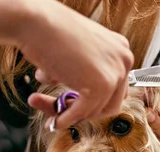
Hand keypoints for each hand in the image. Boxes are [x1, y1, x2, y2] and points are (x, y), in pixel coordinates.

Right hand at [17, 0, 133, 128]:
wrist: (35, 22)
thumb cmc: (49, 32)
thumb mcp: (78, 55)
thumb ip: (86, 74)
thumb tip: (81, 104)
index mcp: (121, 50)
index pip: (116, 90)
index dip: (95, 102)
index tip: (75, 106)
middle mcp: (124, 60)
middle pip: (111, 103)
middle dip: (85, 112)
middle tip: (63, 113)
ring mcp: (115, 73)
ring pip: (96, 111)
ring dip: (71, 115)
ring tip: (47, 108)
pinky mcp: (101, 86)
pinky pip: (83, 113)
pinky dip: (67, 120)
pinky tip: (54, 121)